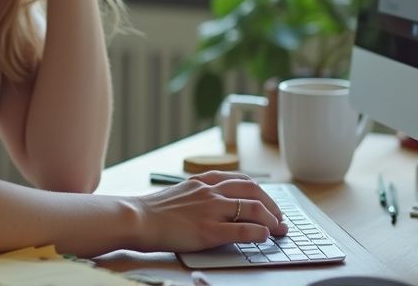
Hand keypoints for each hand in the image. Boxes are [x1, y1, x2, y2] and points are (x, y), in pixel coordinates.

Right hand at [133, 171, 286, 252]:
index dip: (261, 193)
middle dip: (272, 206)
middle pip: (254, 190)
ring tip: (277, 230)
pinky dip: (259, 233)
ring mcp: (211, 209)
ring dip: (271, 220)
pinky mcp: (208, 230)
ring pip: (253, 208)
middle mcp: (211, 191)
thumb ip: (202, 194)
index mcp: (205, 180)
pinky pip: (242, 230)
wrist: (137, 218)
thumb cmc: (155, 210)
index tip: (269, 204)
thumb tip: (221, 205)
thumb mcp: (182, 192)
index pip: (243, 180)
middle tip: (279, 219)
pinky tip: (263, 237)